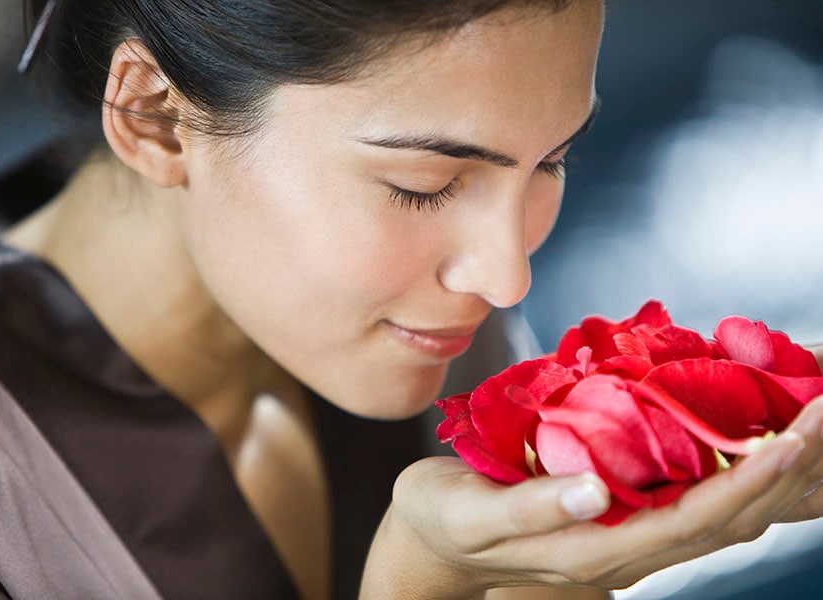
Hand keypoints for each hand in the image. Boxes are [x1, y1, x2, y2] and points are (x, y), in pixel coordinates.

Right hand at [361, 396, 822, 599]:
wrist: (435, 544)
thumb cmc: (444, 521)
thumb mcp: (470, 513)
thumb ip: (531, 507)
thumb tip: (596, 489)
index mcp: (593, 550)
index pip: (691, 522)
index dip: (748, 483)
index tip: (793, 437)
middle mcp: (624, 550)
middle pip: (728, 522)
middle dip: (787, 473)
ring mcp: (628, 537)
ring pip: (725, 517)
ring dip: (778, 476)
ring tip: (818, 422)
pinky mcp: (622, 516)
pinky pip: (701, 502)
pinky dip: (743, 475)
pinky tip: (761, 442)